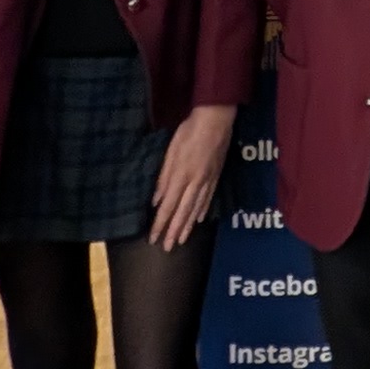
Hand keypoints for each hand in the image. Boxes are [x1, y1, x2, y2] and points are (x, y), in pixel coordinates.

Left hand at [149, 103, 236, 246]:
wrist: (216, 120)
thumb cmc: (189, 132)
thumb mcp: (171, 152)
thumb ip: (164, 177)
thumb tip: (157, 200)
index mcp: (181, 177)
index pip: (168, 206)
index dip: (160, 224)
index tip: (153, 238)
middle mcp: (195, 183)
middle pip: (183, 212)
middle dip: (174, 231)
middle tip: (168, 248)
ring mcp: (207, 181)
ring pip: (196, 209)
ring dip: (188, 226)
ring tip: (182, 239)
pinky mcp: (216, 176)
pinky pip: (208, 198)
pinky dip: (202, 211)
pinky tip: (199, 219)